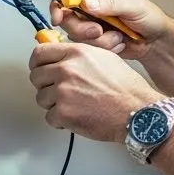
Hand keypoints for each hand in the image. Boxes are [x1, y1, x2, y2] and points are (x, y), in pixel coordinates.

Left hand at [29, 42, 160, 142]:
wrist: (137, 113)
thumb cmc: (127, 90)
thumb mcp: (105, 58)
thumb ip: (80, 56)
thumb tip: (62, 58)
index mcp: (77, 53)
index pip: (40, 54)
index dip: (37, 63)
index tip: (39, 69)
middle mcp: (67, 70)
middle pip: (36, 76)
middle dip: (46, 86)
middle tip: (59, 92)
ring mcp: (63, 92)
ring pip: (41, 98)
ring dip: (53, 104)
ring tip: (74, 105)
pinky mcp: (63, 113)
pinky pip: (49, 117)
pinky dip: (61, 121)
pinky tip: (76, 117)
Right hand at [50, 0, 169, 60]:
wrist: (157, 41)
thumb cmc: (149, 17)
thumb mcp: (133, 6)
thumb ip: (110, 3)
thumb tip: (86, 2)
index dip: (60, 3)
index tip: (60, 17)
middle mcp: (90, 4)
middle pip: (66, 15)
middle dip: (81, 28)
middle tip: (98, 31)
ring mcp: (91, 22)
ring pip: (75, 33)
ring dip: (97, 40)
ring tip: (117, 37)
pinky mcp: (94, 39)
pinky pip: (87, 46)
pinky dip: (104, 48)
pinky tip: (118, 44)